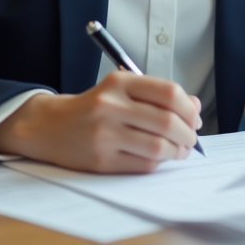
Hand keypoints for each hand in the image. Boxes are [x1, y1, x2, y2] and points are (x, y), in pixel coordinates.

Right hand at [0, 70, 201, 172]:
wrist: (49, 126)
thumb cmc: (93, 108)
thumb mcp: (122, 90)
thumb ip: (157, 95)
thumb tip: (194, 107)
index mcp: (119, 82)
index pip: (168, 92)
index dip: (189, 107)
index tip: (194, 117)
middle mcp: (110, 105)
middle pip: (167, 121)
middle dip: (188, 134)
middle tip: (191, 138)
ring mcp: (104, 134)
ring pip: (158, 146)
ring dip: (177, 151)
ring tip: (179, 150)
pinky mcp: (101, 159)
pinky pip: (143, 164)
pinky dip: (159, 162)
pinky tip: (159, 158)